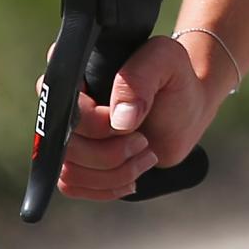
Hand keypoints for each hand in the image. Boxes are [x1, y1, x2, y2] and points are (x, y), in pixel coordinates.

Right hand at [55, 34, 227, 200]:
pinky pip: (72, 186)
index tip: (131, 123)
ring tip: (145, 154)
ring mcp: (67, 136)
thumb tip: (119, 120)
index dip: (95, 124)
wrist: (185, 110)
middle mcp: (63, 106)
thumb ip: (140, 78)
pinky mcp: (75, 161)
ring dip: (115, 172)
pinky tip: (134, 174)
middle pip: (65, 146)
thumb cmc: (174, 80)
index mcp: (76, 74)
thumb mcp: (166, 62)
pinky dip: (108, 186)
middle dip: (112, 152)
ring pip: (69, 171)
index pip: (62, 108)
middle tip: (143, 140)